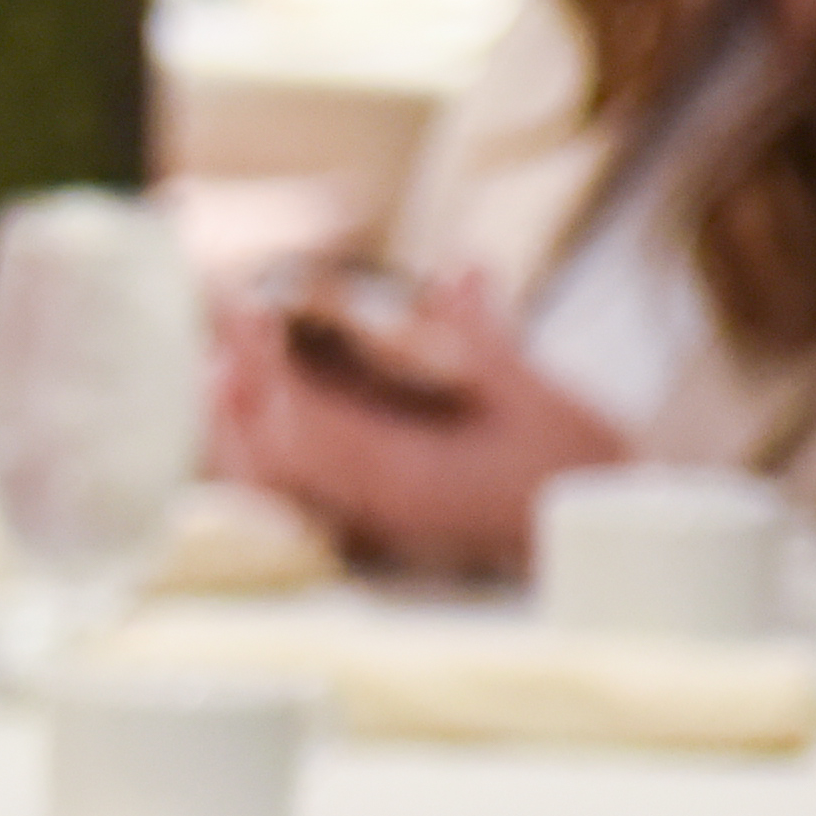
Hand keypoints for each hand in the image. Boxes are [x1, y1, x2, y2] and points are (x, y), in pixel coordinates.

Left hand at [208, 272, 626, 576]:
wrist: (593, 546)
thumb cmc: (573, 474)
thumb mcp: (539, 400)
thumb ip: (488, 339)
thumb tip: (460, 269)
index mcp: (405, 479)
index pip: (311, 423)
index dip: (270, 367)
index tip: (249, 313)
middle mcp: (370, 510)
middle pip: (268, 461)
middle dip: (237, 398)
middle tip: (222, 336)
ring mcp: (364, 524)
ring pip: (271, 483)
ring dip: (242, 425)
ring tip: (224, 369)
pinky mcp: (367, 526)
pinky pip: (292, 495)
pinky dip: (266, 453)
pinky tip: (257, 414)